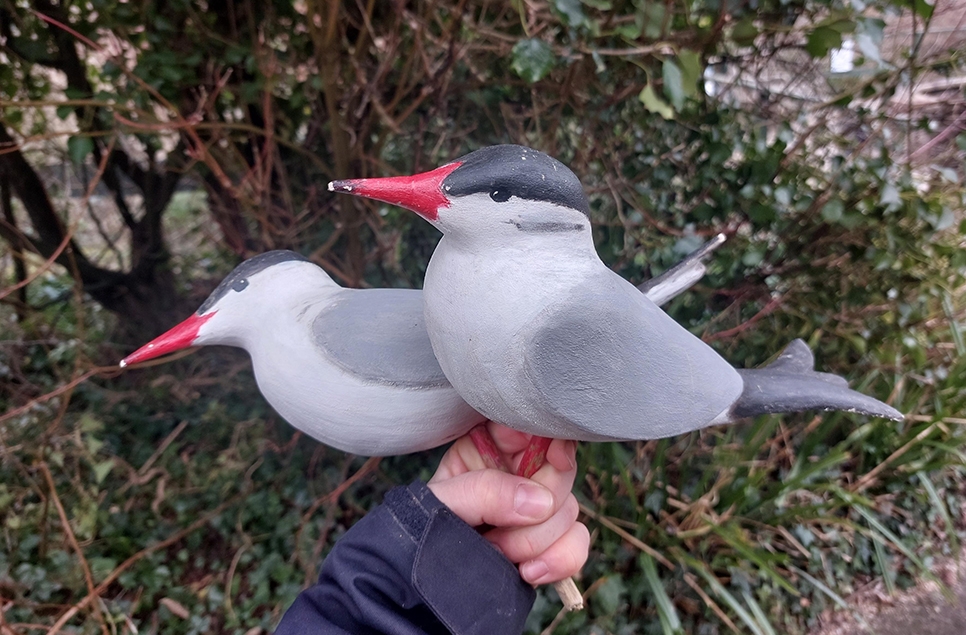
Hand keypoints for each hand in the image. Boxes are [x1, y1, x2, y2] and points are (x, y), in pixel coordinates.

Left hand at [428, 422, 589, 585]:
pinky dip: (560, 560)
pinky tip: (528, 572)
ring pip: (569, 511)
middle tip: (498, 532)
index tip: (553, 457)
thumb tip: (540, 500)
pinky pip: (576, 543)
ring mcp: (535, 510)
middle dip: (537, 507)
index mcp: (489, 447)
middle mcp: (517, 474)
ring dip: (537, 540)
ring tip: (498, 553)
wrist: (421, 583)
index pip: (532, 427)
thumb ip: (485, 492)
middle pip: (560, 471)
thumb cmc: (421, 532)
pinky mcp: (548, 544)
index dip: (550, 438)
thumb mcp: (442, 503)